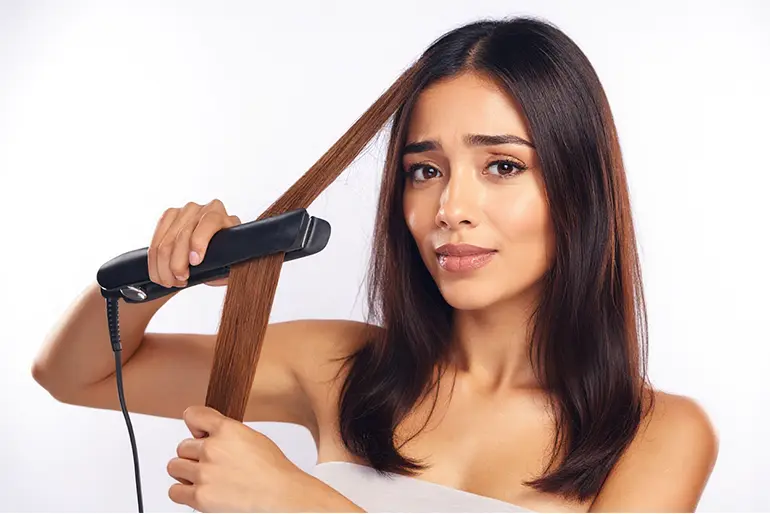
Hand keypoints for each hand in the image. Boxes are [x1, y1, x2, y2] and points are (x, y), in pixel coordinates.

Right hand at [148, 199, 240, 288]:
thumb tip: (216, 277)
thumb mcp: (232, 260)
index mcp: (221, 216)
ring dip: (163, 266)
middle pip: (182, 236)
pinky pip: (155, 240)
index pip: (209, 223)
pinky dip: (154, 261)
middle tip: (180, 280)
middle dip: (177, 263)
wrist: (216, 242)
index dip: (199, 243)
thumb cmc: (225, 252)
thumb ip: (227, 268)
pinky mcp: (168, 216)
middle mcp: (202, 209)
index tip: (195, 262)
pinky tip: (160, 273)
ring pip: (166, 241)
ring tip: (170, 281)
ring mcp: (184, 211)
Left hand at [166, 406, 309, 511]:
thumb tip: (205, 434)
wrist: (281, 495)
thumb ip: (225, 432)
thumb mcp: (251, 437)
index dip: (195, 425)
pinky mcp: (200, 497)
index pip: (192, 415)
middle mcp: (212, 449)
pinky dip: (182, 492)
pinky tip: (198, 490)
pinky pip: (174, 491)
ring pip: (174, 466)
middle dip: (194, 454)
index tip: (198, 433)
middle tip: (211, 463)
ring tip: (203, 477)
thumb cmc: (273, 469)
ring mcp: (204, 473)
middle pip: (182, 446)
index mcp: (226, 429)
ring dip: (186, 471)